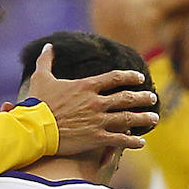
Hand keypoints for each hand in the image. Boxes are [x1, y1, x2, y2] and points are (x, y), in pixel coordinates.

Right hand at [25, 45, 158, 154]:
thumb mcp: (40, 78)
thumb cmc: (36, 103)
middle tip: (153, 98)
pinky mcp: (95, 138)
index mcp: (86, 86)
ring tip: (154, 118)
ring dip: (143, 118)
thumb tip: (47, 46)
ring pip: (128, 118)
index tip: (140, 78)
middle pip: (126, 98)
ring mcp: (97, 121)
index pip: (114, 78)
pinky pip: (119, 139)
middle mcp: (96, 102)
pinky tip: (141, 142)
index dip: (129, 77)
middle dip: (142, 98)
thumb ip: (46, 60)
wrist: (34, 128)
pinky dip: (132, 141)